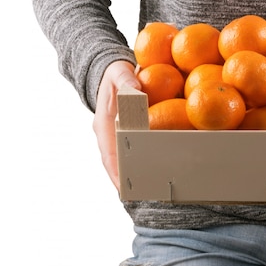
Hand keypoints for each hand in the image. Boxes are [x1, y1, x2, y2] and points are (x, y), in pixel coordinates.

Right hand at [92, 60, 139, 190]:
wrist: (113, 69)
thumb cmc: (116, 72)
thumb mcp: (118, 72)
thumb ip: (125, 81)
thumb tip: (135, 92)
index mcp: (103, 124)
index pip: (108, 152)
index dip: (115, 171)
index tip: (123, 187)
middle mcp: (109, 133)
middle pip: (117, 161)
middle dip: (126, 179)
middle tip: (141, 195)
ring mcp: (118, 134)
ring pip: (126, 157)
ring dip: (136, 172)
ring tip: (152, 189)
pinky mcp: (129, 131)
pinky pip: (137, 147)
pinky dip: (146, 157)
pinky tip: (162, 166)